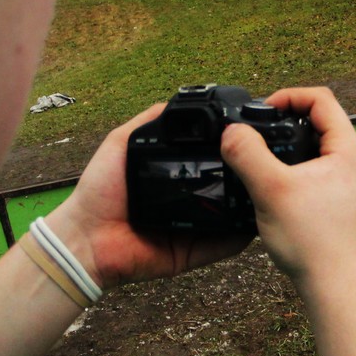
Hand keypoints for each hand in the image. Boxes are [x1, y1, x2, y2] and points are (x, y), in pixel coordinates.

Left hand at [46, 105, 248, 290]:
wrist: (86, 237)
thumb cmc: (99, 191)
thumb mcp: (122, 143)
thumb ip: (150, 122)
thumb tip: (182, 102)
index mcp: (175, 177)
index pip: (211, 160)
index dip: (230, 150)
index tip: (250, 136)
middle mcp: (189, 200)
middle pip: (228, 187)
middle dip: (246, 176)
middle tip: (266, 159)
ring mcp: (196, 228)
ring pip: (233, 216)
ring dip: (250, 203)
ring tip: (269, 186)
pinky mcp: (195, 253)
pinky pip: (225, 245)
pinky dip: (243, 235)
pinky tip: (258, 219)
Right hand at [219, 87, 355, 298]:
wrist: (334, 288)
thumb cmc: (314, 243)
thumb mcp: (270, 190)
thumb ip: (248, 154)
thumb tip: (232, 132)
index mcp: (347, 150)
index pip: (321, 99)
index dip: (288, 96)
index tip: (262, 110)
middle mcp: (355, 164)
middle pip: (319, 122)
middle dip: (284, 123)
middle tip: (257, 133)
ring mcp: (350, 185)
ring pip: (316, 150)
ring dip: (288, 148)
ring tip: (261, 161)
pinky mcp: (341, 204)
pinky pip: (315, 173)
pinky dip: (294, 171)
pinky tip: (273, 189)